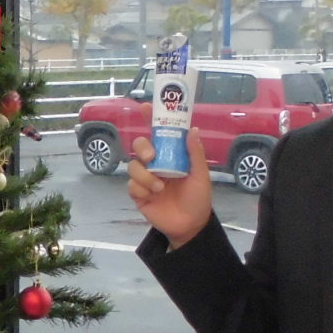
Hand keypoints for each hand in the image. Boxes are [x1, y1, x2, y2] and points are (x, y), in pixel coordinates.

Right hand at [126, 130, 212, 248]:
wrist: (190, 225)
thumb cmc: (198, 198)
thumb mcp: (201, 175)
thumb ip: (195, 153)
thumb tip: (193, 129)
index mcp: (170, 156)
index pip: (158, 133)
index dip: (150, 119)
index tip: (145, 107)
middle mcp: (155, 164)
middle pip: (139, 146)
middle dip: (142, 148)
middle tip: (152, 156)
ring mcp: (145, 179)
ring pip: (133, 166)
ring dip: (145, 176)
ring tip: (160, 187)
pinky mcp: (138, 194)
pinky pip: (131, 185)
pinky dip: (142, 188)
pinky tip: (153, 195)